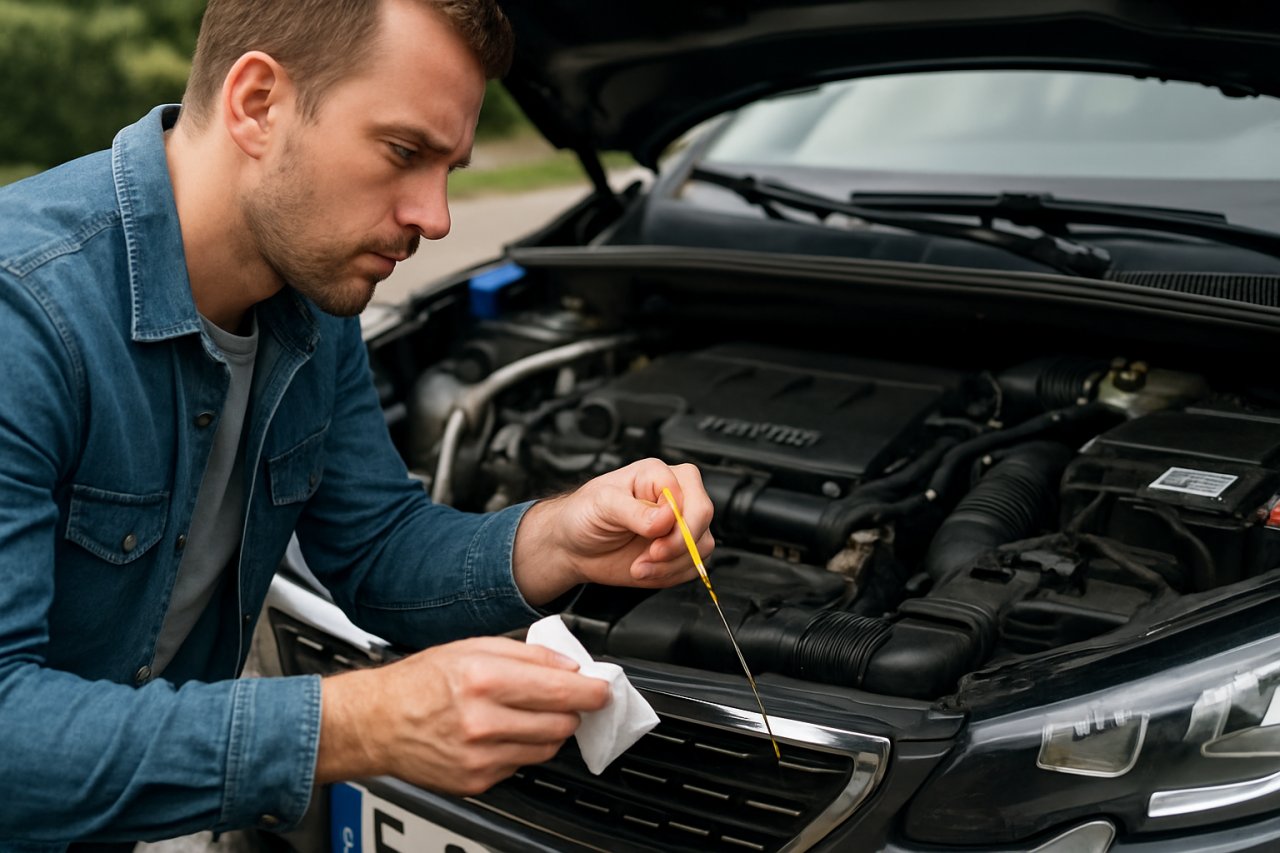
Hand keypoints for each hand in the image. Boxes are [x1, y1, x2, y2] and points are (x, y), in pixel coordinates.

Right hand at [316, 637, 609, 794]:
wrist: (376, 722)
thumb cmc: (419, 682)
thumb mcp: (472, 647)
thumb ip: (527, 654)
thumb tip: (569, 664)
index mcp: (484, 680)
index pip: (562, 691)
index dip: (592, 691)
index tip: (603, 689)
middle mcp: (483, 721)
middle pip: (562, 723)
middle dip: (571, 710)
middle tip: (564, 698)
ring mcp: (481, 756)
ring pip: (547, 747)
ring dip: (549, 730)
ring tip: (527, 713)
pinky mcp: (477, 781)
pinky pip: (521, 765)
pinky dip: (522, 748)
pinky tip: (502, 732)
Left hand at [513, 459, 714, 603]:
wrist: (573, 547)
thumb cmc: (583, 515)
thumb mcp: (603, 504)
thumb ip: (635, 510)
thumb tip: (666, 517)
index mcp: (658, 475)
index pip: (689, 493)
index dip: (676, 519)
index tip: (652, 534)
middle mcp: (674, 497)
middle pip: (703, 517)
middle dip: (678, 544)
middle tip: (651, 554)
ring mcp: (678, 526)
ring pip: (701, 545)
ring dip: (670, 564)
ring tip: (640, 566)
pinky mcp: (677, 552)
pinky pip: (693, 566)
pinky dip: (670, 576)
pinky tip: (645, 570)